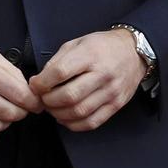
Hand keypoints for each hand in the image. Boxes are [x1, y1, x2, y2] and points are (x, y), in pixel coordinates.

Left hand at [28, 29, 143, 131]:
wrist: (132, 52)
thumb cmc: (101, 46)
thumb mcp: (77, 43)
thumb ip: (58, 61)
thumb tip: (40, 80)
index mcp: (89, 55)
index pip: (60, 72)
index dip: (42, 82)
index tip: (35, 85)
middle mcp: (102, 75)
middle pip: (69, 95)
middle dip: (48, 101)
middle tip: (41, 98)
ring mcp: (110, 92)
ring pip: (80, 111)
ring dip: (59, 114)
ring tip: (52, 108)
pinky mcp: (116, 105)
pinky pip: (93, 122)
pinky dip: (75, 125)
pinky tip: (65, 118)